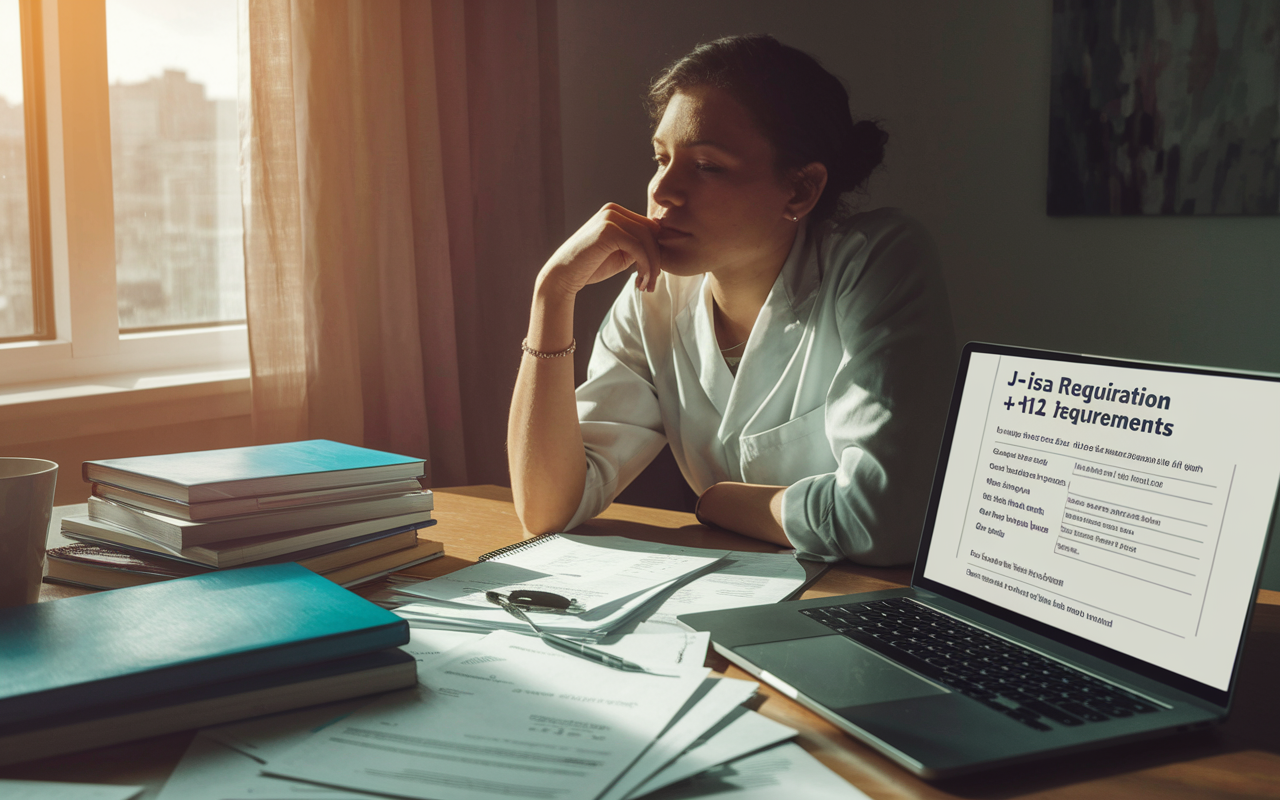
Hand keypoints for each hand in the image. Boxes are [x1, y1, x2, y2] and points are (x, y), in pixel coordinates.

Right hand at [538, 204, 660, 299]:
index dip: (656, 251)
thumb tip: (663, 245)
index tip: (652, 275)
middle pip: (651, 232)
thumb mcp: (621, 254)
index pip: (649, 227)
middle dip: (656, 259)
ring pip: (647, 240)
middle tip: (652, 283)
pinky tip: (640, 282)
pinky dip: (644, 266)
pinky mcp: (608, 230)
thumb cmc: (591, 267)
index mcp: (616, 212)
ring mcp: (610, 217)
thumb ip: (639, 246)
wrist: (563, 276)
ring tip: (647, 285)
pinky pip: (638, 247)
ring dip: (652, 266)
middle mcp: (613, 210)